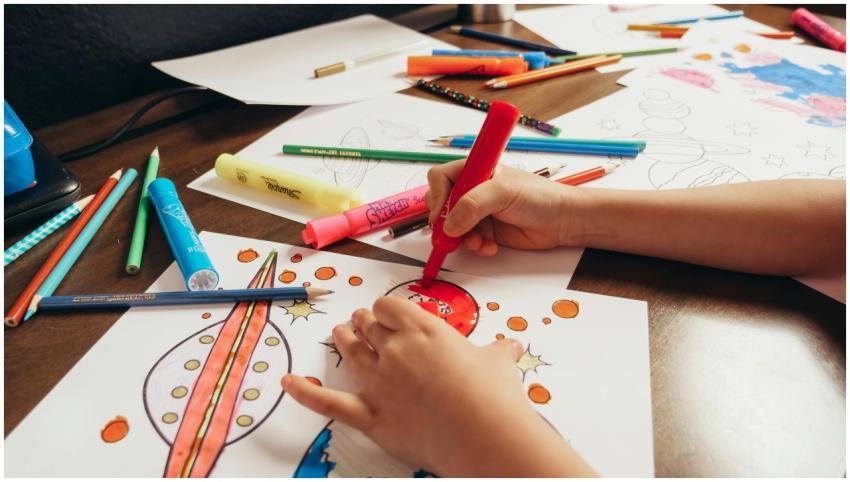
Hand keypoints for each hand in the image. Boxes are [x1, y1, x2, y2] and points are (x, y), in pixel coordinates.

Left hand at [282, 296, 594, 476]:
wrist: (488, 435)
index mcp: (424, 329)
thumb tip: (511, 346)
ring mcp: (380, 382)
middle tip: (365, 323)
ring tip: (340, 333)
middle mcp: (396, 349)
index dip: (386, 310)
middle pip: (369, 325)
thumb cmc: (495, 396)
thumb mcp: (499, 363)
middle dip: (366, 322)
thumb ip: (498, 351)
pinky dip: (305, 394)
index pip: (389, 306)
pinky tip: (287, 384)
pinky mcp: (372, 416)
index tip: (390, 315)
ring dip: (343, 339)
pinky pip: (330, 403)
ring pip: (350, 351)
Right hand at [424, 161, 580, 255]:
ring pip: (452, 227)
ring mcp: (479, 212)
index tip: (442, 213)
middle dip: (445, 222)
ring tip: (477, 242)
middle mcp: (474, 190)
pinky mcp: (486, 231)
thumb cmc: (539, 196)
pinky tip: (490, 246)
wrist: (562, 221)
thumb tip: (449, 224)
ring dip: (461, 238)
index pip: (441, 178)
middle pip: (441, 205)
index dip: (437, 195)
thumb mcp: (503, 192)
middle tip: (452, 233)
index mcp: (476, 171)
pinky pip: (467, 241)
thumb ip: (472, 205)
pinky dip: (475, 247)